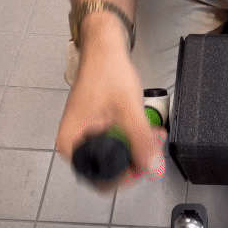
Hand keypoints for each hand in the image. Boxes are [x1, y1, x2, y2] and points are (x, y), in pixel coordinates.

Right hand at [55, 16, 165, 190]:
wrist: (104, 47)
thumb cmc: (108, 73)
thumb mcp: (128, 110)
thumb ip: (141, 141)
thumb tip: (154, 170)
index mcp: (72, 144)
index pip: (99, 180)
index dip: (126, 177)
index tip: (145, 166)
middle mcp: (74, 143)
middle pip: (109, 169)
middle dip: (136, 160)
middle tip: (154, 146)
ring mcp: (85, 136)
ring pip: (116, 156)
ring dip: (138, 149)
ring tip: (155, 136)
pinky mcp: (96, 128)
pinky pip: (116, 142)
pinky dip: (133, 139)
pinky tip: (148, 130)